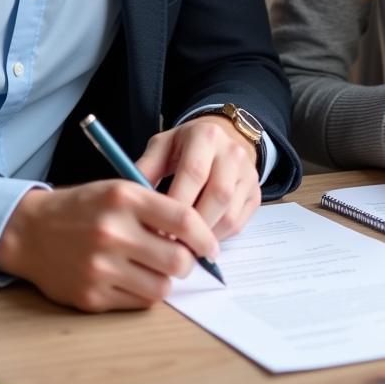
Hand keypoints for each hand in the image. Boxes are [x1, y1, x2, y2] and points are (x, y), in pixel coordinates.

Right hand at [0, 180, 220, 311]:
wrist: (31, 231)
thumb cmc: (84, 207)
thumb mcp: (119, 190)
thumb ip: (156, 208)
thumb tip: (196, 237)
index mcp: (124, 198)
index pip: (183, 219)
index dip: (205, 236)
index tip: (210, 246)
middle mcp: (113, 232)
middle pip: (178, 260)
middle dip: (188, 262)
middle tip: (183, 258)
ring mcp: (100, 267)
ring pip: (161, 287)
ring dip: (166, 280)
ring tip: (155, 268)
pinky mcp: (91, 296)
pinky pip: (138, 303)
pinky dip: (143, 293)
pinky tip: (133, 278)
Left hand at [135, 115, 261, 239]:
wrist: (220, 139)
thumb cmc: (184, 147)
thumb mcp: (161, 147)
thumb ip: (146, 168)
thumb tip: (129, 198)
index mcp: (206, 136)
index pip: (193, 173)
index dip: (175, 205)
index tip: (154, 228)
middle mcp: (233, 152)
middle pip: (217, 196)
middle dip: (191, 227)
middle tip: (167, 245)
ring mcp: (248, 174)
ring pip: (229, 215)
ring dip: (203, 237)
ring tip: (180, 247)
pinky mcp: (255, 194)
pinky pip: (237, 224)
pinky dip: (216, 238)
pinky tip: (197, 240)